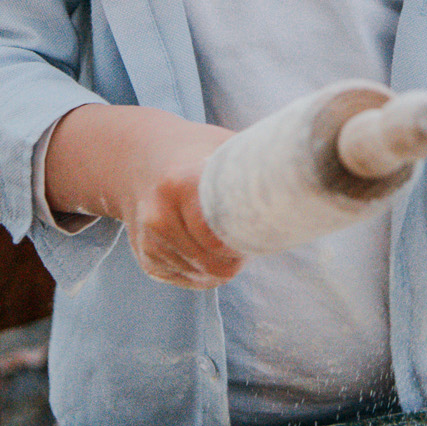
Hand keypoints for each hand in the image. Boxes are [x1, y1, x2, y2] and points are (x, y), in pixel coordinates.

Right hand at [44, 103, 243, 288]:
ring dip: (223, 260)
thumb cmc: (193, 150)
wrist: (135, 157)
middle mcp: (159, 218)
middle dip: (238, 251)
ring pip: (207, 275)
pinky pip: (191, 278)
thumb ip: (255, 164)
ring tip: (222, 228)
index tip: (254, 224)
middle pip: (219, 263)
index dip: (245, 236)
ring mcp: (150, 243)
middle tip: (245, 226)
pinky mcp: (149, 262)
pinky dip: (204, 267)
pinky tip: (201, 240)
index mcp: (181, 185)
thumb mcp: (225, 146)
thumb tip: (291, 181)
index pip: (223, 236)